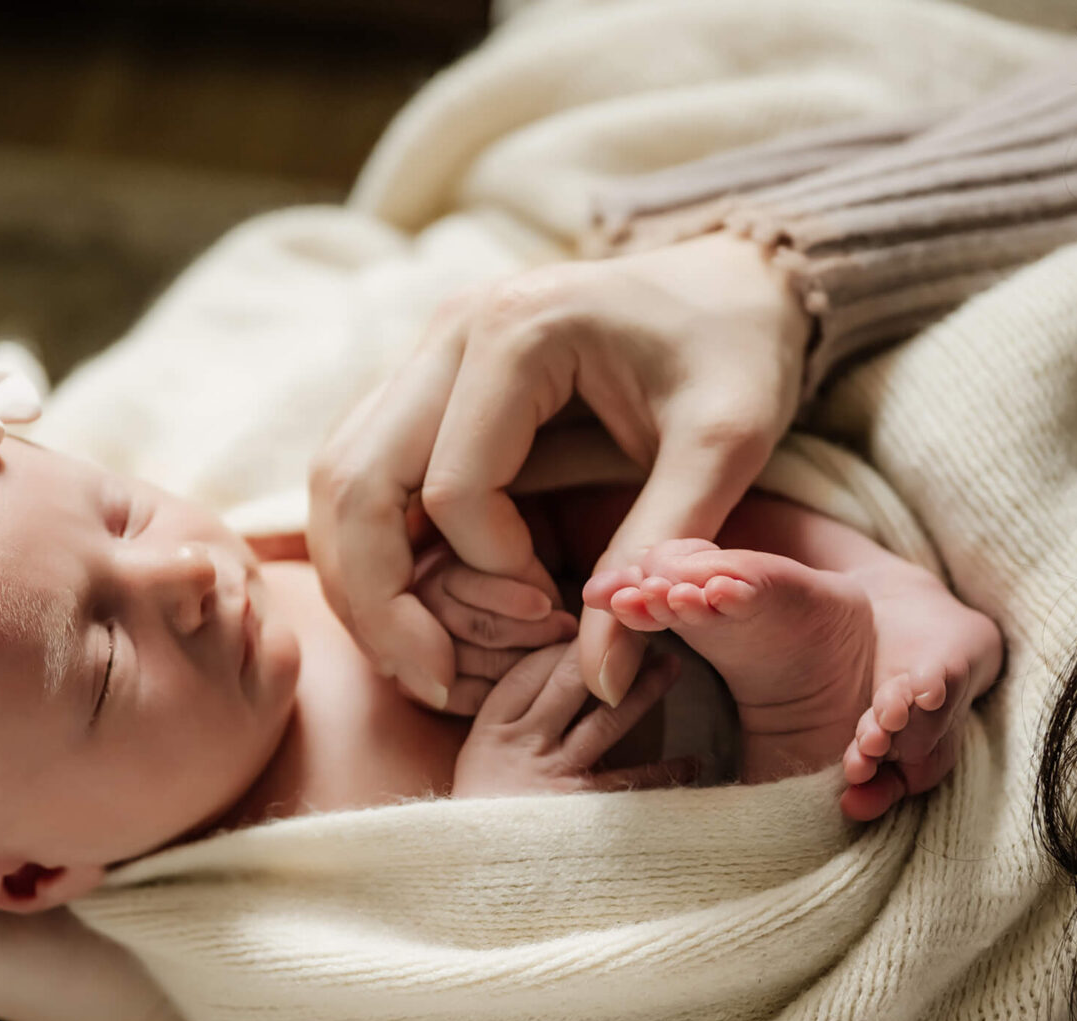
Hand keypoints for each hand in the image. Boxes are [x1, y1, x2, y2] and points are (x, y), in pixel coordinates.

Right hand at [308, 231, 809, 711]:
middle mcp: (448, 331)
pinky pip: (362, 471)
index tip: (556, 609)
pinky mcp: (425, 382)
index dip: (492, 574)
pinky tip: (416, 609)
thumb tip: (600, 680)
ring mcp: (426, 352)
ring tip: (413, 658)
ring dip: (359, 579)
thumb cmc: (739, 353)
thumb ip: (660, 553)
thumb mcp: (725, 450)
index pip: (452, 490)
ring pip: (337, 478)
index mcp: (517, 330)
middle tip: (432, 681)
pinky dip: (371, 549)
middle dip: (379, 599)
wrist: (732, 283)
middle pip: (355, 481)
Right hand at [451, 640, 689, 796]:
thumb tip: (555, 675)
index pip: (530, 671)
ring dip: (644, 691)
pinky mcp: (582, 811)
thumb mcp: (478, 764)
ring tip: (673, 669)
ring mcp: (554, 778)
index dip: (565, 646)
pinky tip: (694, 763)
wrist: (477, 883)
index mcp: (490, 731)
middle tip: (644, 630)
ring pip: (606, 720)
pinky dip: (666, 772)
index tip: (593, 631)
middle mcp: (522, 747)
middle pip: (569, 683)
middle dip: (609, 651)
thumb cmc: (484, 819)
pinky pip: (632, 783)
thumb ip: (511, 724)